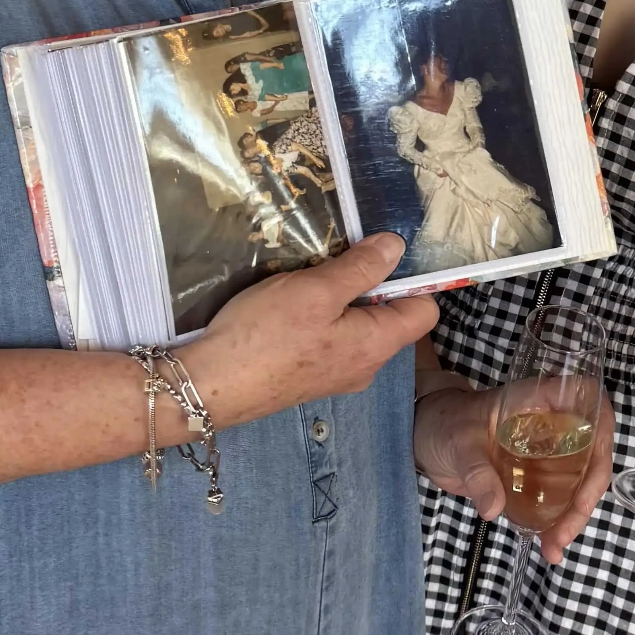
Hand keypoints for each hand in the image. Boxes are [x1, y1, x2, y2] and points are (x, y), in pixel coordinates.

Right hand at [183, 235, 437, 431]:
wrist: (210, 387)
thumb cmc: (267, 335)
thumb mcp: (317, 289)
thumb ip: (361, 268)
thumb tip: (398, 247)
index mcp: (376, 345)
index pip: (424, 312)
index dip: (412, 279)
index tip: (384, 253)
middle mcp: (365, 367)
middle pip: (390, 318)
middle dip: (371, 284)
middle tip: (339, 258)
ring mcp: (336, 376)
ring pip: (357, 327)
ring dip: (341, 299)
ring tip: (310, 278)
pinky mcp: (309, 378)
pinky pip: (331, 340)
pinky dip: (321, 318)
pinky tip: (290, 305)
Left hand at [413, 385, 615, 564]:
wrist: (425, 437)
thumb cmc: (444, 422)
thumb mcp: (459, 443)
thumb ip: (476, 472)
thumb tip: (494, 509)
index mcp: (536, 400)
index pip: (585, 398)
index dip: (600, 425)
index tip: (595, 463)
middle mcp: (550, 422)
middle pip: (591, 451)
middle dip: (587, 494)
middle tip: (565, 530)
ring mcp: (545, 451)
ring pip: (579, 480)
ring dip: (575, 515)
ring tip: (554, 547)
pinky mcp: (535, 476)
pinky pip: (559, 498)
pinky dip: (560, 523)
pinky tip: (550, 547)